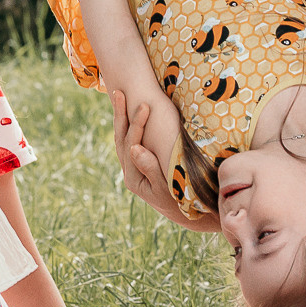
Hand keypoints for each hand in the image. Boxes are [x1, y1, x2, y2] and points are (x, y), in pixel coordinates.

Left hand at [108, 89, 203, 230]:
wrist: (186, 213)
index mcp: (134, 177)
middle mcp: (130, 172)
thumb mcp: (166, 186)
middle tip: (120, 93)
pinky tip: (128, 111)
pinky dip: (128, 125)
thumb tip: (135, 148)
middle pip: (120, 139)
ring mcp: (133, 168)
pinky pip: (130, 140)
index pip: (131, 145)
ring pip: (122, 138)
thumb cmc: (180, 200)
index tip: (145, 106)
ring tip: (119, 97)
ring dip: (121, 117)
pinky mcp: (140, 164)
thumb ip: (150, 167)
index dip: (137, 124)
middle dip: (121, 115)